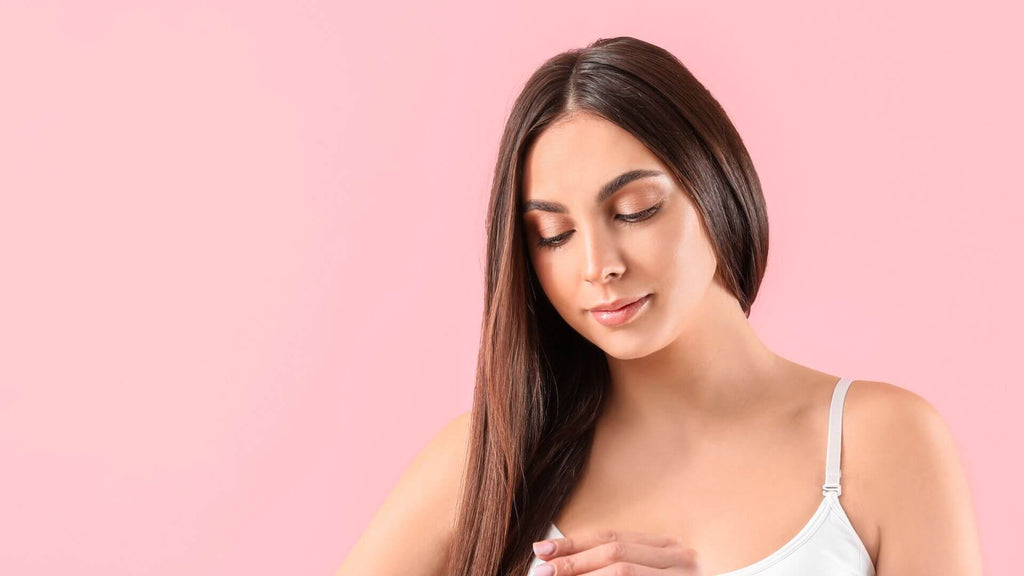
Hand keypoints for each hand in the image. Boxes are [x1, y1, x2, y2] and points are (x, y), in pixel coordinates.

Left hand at [531, 529, 702, 574]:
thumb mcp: (650, 571)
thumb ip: (618, 567)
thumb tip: (564, 566)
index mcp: (668, 548)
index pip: (612, 538)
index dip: (574, 544)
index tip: (542, 550)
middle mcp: (680, 559)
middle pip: (615, 552)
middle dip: (574, 562)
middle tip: (542, 572)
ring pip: (622, 572)